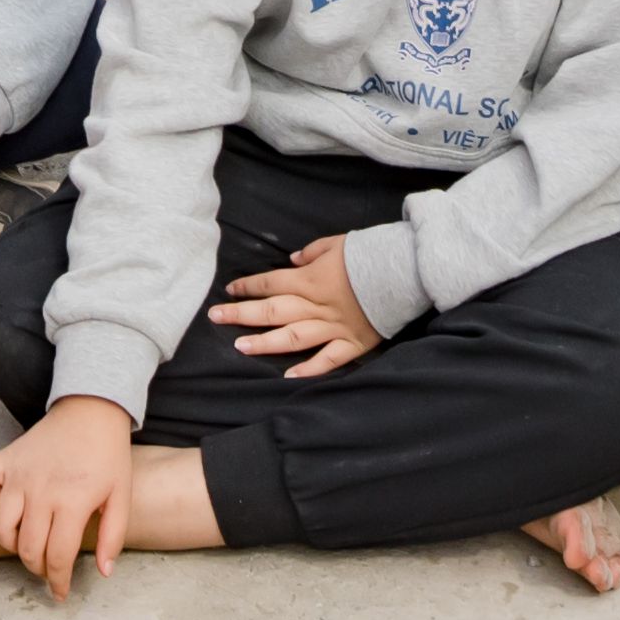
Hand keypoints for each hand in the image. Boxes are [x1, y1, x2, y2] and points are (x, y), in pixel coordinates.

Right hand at [0, 398, 144, 598]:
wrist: (92, 409)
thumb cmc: (107, 454)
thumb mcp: (120, 495)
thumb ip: (112, 536)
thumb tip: (104, 572)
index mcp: (70, 501)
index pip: (57, 555)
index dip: (58, 581)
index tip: (61, 593)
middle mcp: (39, 490)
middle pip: (27, 547)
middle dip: (37, 568)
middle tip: (47, 571)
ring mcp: (19, 474)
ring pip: (1, 525)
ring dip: (11, 544)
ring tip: (26, 546)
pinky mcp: (7, 459)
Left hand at [210, 232, 385, 377]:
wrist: (403, 271)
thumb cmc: (368, 254)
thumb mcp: (337, 243)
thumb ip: (312, 252)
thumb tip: (293, 258)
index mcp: (311, 279)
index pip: (271, 283)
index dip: (248, 286)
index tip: (229, 290)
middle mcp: (317, 305)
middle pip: (273, 310)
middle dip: (242, 314)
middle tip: (215, 317)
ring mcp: (334, 327)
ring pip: (294, 338)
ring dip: (266, 343)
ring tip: (241, 347)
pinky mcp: (352, 343)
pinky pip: (328, 359)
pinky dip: (310, 369)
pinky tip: (289, 376)